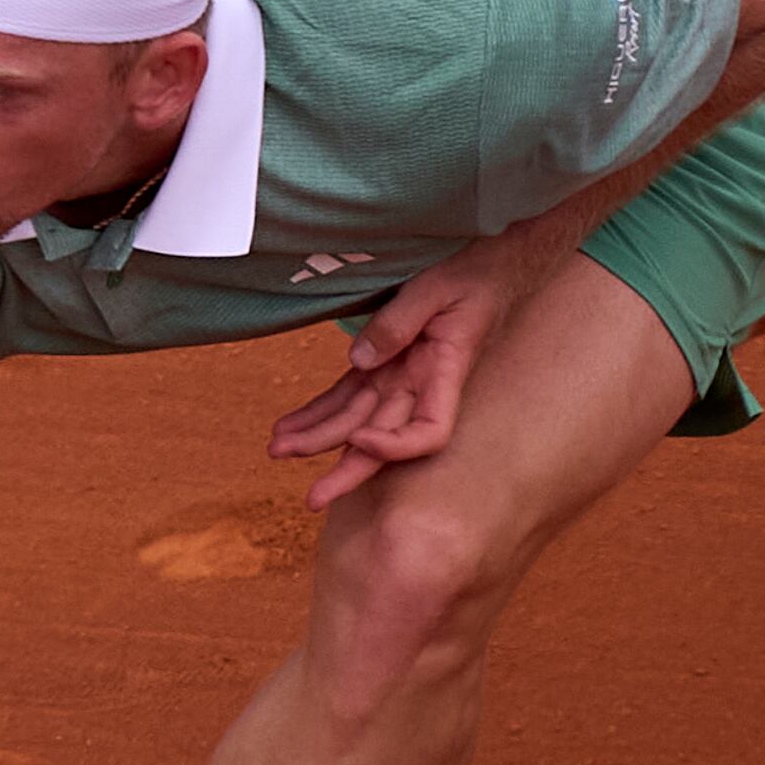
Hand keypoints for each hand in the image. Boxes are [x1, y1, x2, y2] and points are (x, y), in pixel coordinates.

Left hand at [269, 238, 534, 508]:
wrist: (486, 265)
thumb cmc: (472, 275)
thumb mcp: (438, 288)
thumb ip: (399, 322)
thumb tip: (360, 360)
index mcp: (445, 373)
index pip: (429, 432)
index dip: (395, 445)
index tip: (361, 440)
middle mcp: (421, 385)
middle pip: (381, 437)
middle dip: (345, 469)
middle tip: (312, 498)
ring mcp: (400, 377)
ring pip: (354, 419)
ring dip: (317, 438)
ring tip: (278, 451)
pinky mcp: (382, 363)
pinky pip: (346, 394)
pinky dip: (318, 410)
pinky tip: (289, 427)